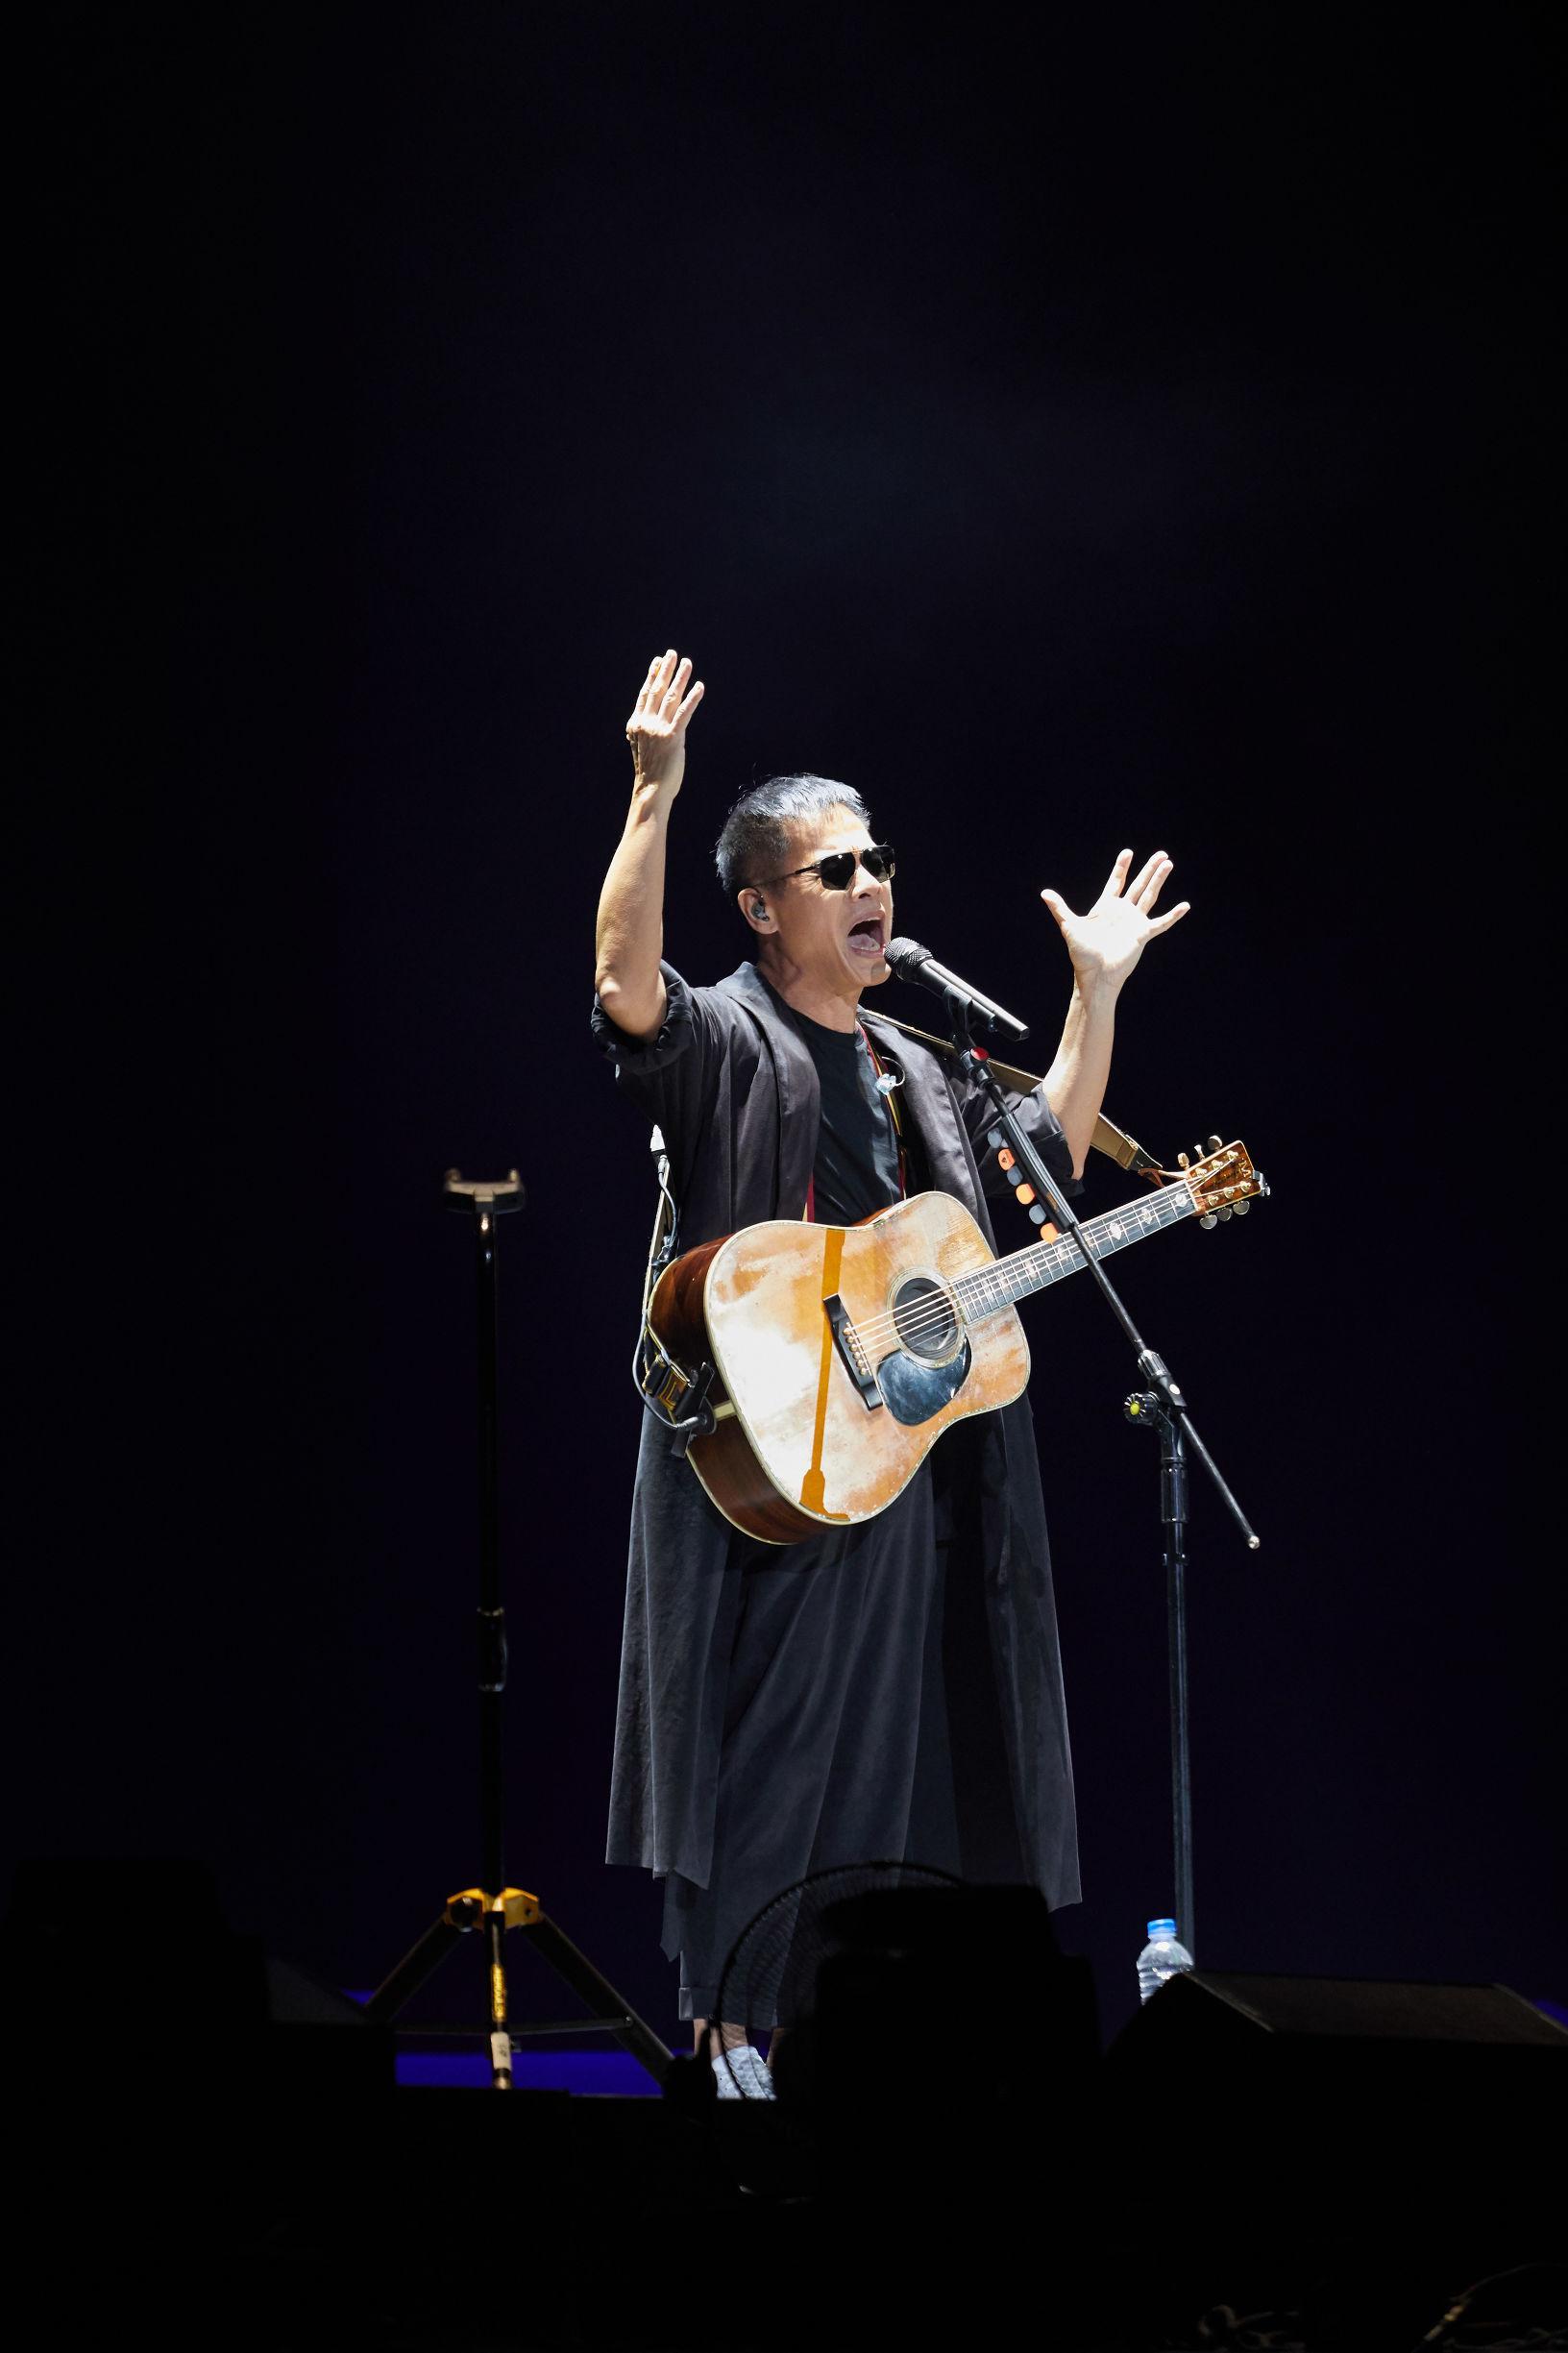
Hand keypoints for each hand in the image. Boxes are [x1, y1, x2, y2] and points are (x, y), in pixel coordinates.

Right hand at [626, 648, 704, 798]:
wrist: (651, 790)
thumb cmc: (649, 772)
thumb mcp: (641, 747)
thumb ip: (643, 732)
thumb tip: (641, 725)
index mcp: (636, 724)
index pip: (645, 694)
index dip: (652, 676)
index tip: (658, 661)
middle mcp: (645, 723)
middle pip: (657, 690)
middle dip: (665, 670)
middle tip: (672, 654)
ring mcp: (658, 729)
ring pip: (671, 697)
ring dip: (680, 678)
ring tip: (687, 663)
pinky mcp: (673, 737)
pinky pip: (684, 713)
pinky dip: (693, 698)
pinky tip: (700, 686)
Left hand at [1040, 849, 1189, 992]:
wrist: (1095, 975)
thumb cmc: (1082, 954)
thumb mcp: (1069, 926)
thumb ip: (1059, 908)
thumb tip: (1044, 892)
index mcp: (1106, 907)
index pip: (1116, 882)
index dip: (1122, 867)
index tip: (1128, 852)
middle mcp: (1122, 912)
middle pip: (1138, 885)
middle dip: (1149, 869)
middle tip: (1161, 854)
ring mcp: (1134, 922)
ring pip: (1150, 896)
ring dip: (1159, 880)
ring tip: (1168, 864)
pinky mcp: (1143, 935)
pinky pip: (1161, 923)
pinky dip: (1173, 916)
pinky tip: (1184, 906)